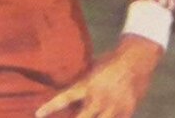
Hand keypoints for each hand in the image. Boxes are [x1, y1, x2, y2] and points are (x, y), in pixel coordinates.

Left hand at [35, 35, 162, 117]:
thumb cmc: (108, 63)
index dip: (50, 107)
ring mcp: (114, 107)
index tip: (38, 114)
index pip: (64, 98)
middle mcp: (99, 98)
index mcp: (87, 85)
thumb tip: (63, 89)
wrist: (136, 61)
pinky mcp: (126, 112)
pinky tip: (103, 116)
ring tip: (82, 117)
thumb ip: (80, 83)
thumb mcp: (90, 70)